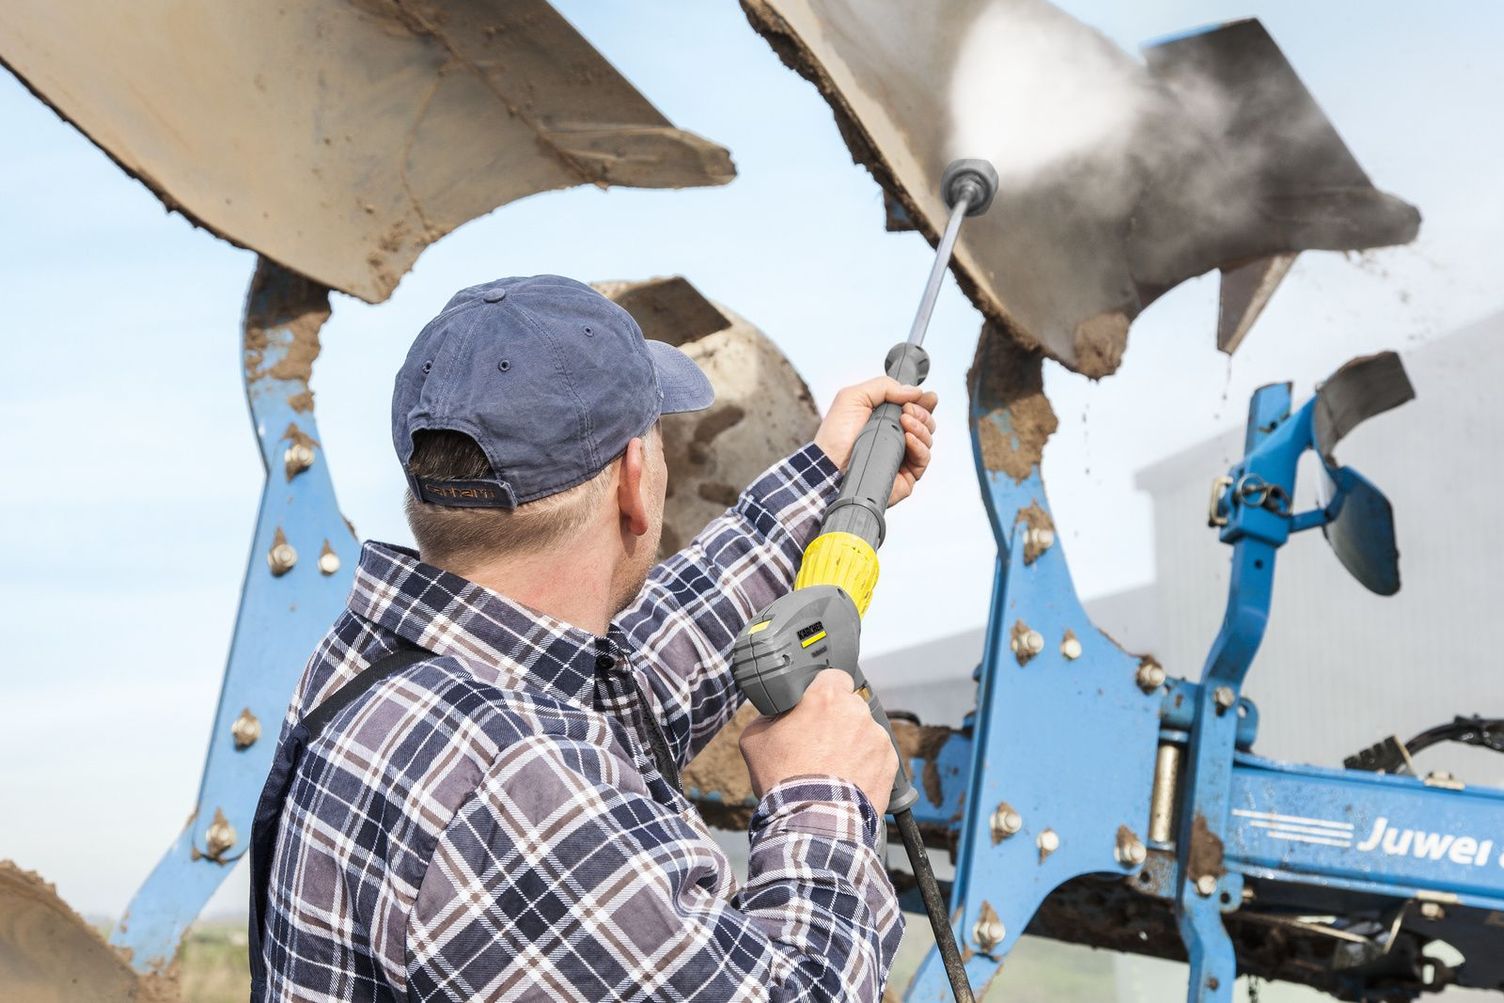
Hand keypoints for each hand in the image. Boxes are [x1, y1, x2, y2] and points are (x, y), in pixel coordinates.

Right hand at [738, 669, 899, 815]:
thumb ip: (768, 715)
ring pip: (864, 731)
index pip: (833, 675)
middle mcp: (857, 710)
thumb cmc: (783, 778)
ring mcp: (877, 736)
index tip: (816, 707)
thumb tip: (774, 713)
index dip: (823, 690)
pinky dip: (867, 764)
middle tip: (819, 744)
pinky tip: (848, 780)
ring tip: (834, 768)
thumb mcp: (755, 739)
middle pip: (849, 706)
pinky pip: (877, 755)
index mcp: (826, 696)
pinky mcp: (890, 761)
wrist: (811, 819)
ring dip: (853, 743)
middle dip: (837, 721)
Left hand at [813, 376, 937, 505]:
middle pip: (926, 423)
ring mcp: (903, 457)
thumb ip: (883, 386)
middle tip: (907, 410)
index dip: (924, 402)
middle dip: (922, 412)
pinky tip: (907, 438)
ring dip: (921, 426)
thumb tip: (914, 391)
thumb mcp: (854, 397)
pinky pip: (923, 459)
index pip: (915, 409)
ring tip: (904, 421)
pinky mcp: (905, 476)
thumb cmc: (836, 434)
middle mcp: (897, 437)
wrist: (829, 465)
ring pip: (927, 440)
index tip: (927, 396)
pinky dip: (919, 446)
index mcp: (887, 420)